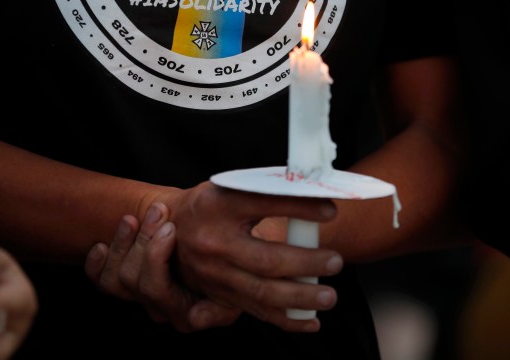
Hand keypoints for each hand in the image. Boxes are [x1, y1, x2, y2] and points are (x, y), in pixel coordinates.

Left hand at [84, 207, 240, 331]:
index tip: (170, 226)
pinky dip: (97, 261)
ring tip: (135, 217)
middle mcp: (163, 308)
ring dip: (123, 243)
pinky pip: (101, 280)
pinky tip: (102, 244)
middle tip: (158, 211)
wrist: (229, 233)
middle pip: (133, 281)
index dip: (155, 256)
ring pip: (115, 279)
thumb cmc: (241, 249)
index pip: (155, 289)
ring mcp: (143, 294)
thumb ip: (224, 299)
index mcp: (189, 311)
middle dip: (143, 241)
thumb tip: (196, 318)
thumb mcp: (246, 271)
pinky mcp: (127, 280)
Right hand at [158, 182, 342, 331]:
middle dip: (305, 264)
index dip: (300, 208)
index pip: (265, 204)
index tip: (330, 211)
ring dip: (300, 297)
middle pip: (265, 259)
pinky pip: (256, 311)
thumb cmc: (212, 204)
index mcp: (218, 205)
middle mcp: (213, 242)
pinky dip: (286, 320)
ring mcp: (213, 273)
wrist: (174, 226)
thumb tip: (317, 195)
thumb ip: (267, 193)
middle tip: (335, 262)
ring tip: (328, 296)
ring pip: (262, 292)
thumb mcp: (231, 188)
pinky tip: (311, 321)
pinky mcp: (218, 294)